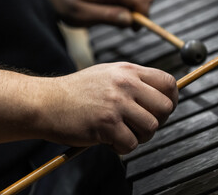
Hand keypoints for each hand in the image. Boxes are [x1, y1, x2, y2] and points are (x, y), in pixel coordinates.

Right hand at [38, 63, 177, 153]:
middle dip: (158, 121)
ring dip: (140, 136)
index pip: (168, 83)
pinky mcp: (106, 124)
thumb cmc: (77, 91)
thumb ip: (135, 82)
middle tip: (141, 124)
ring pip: (151, 127)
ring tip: (124, 132)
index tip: (164, 109)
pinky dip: (123, 147)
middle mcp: (126, 84)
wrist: (46, 101)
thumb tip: (162, 95)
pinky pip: (131, 143)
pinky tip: (110, 140)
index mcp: (129, 71)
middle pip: (166, 107)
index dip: (172, 99)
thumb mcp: (110, 74)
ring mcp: (117, 103)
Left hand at [46, 0, 153, 27]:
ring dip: (138, 7)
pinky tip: (118, 8)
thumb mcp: (83, 15)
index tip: (134, 28)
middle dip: (143, 11)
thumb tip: (130, 20)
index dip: (144, 15)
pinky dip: (133, 2)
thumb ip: (108, 16)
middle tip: (127, 24)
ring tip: (121, 16)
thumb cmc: (66, 1)